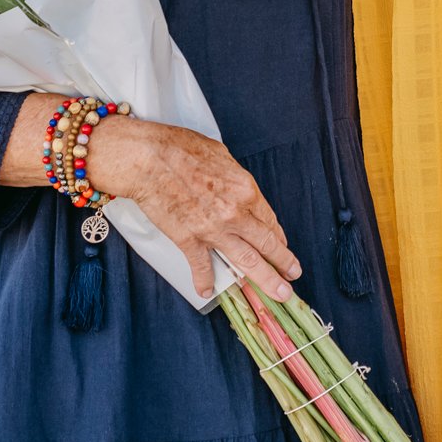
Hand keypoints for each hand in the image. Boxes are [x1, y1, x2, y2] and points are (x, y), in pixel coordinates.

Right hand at [94, 117, 302, 301]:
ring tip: (279, 292)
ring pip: (247, 261)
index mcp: (245, 189)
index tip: (282, 246)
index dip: (278, 236)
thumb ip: (233, 178)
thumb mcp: (221, 155)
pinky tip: (208, 291)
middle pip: (267, 244)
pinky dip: (205, 282)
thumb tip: (236, 188)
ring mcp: (213, 229)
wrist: (149, 158)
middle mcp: (236, 213)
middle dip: (284, 263)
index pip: (269, 219)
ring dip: (266, 279)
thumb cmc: (181, 149)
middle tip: (293, 276)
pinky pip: (202, 267)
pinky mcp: (189, 240)